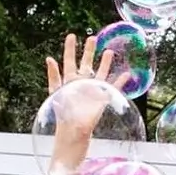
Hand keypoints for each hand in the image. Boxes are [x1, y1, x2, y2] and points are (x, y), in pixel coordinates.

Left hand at [44, 33, 121, 148]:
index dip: (69, 49)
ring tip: (109, 51)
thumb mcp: (56, 95)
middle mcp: (80, 85)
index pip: (68, 62)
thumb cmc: (62, 120)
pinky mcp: (102, 101)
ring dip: (105, 63)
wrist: (74, 138)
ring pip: (100, 74)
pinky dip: (120, 82)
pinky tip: (126, 74)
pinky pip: (112, 89)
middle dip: (89, 51)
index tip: (72, 36)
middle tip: (92, 38)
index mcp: (67, 83)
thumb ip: (54, 77)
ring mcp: (92, 93)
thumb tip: (49, 59)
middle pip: (85, 64)